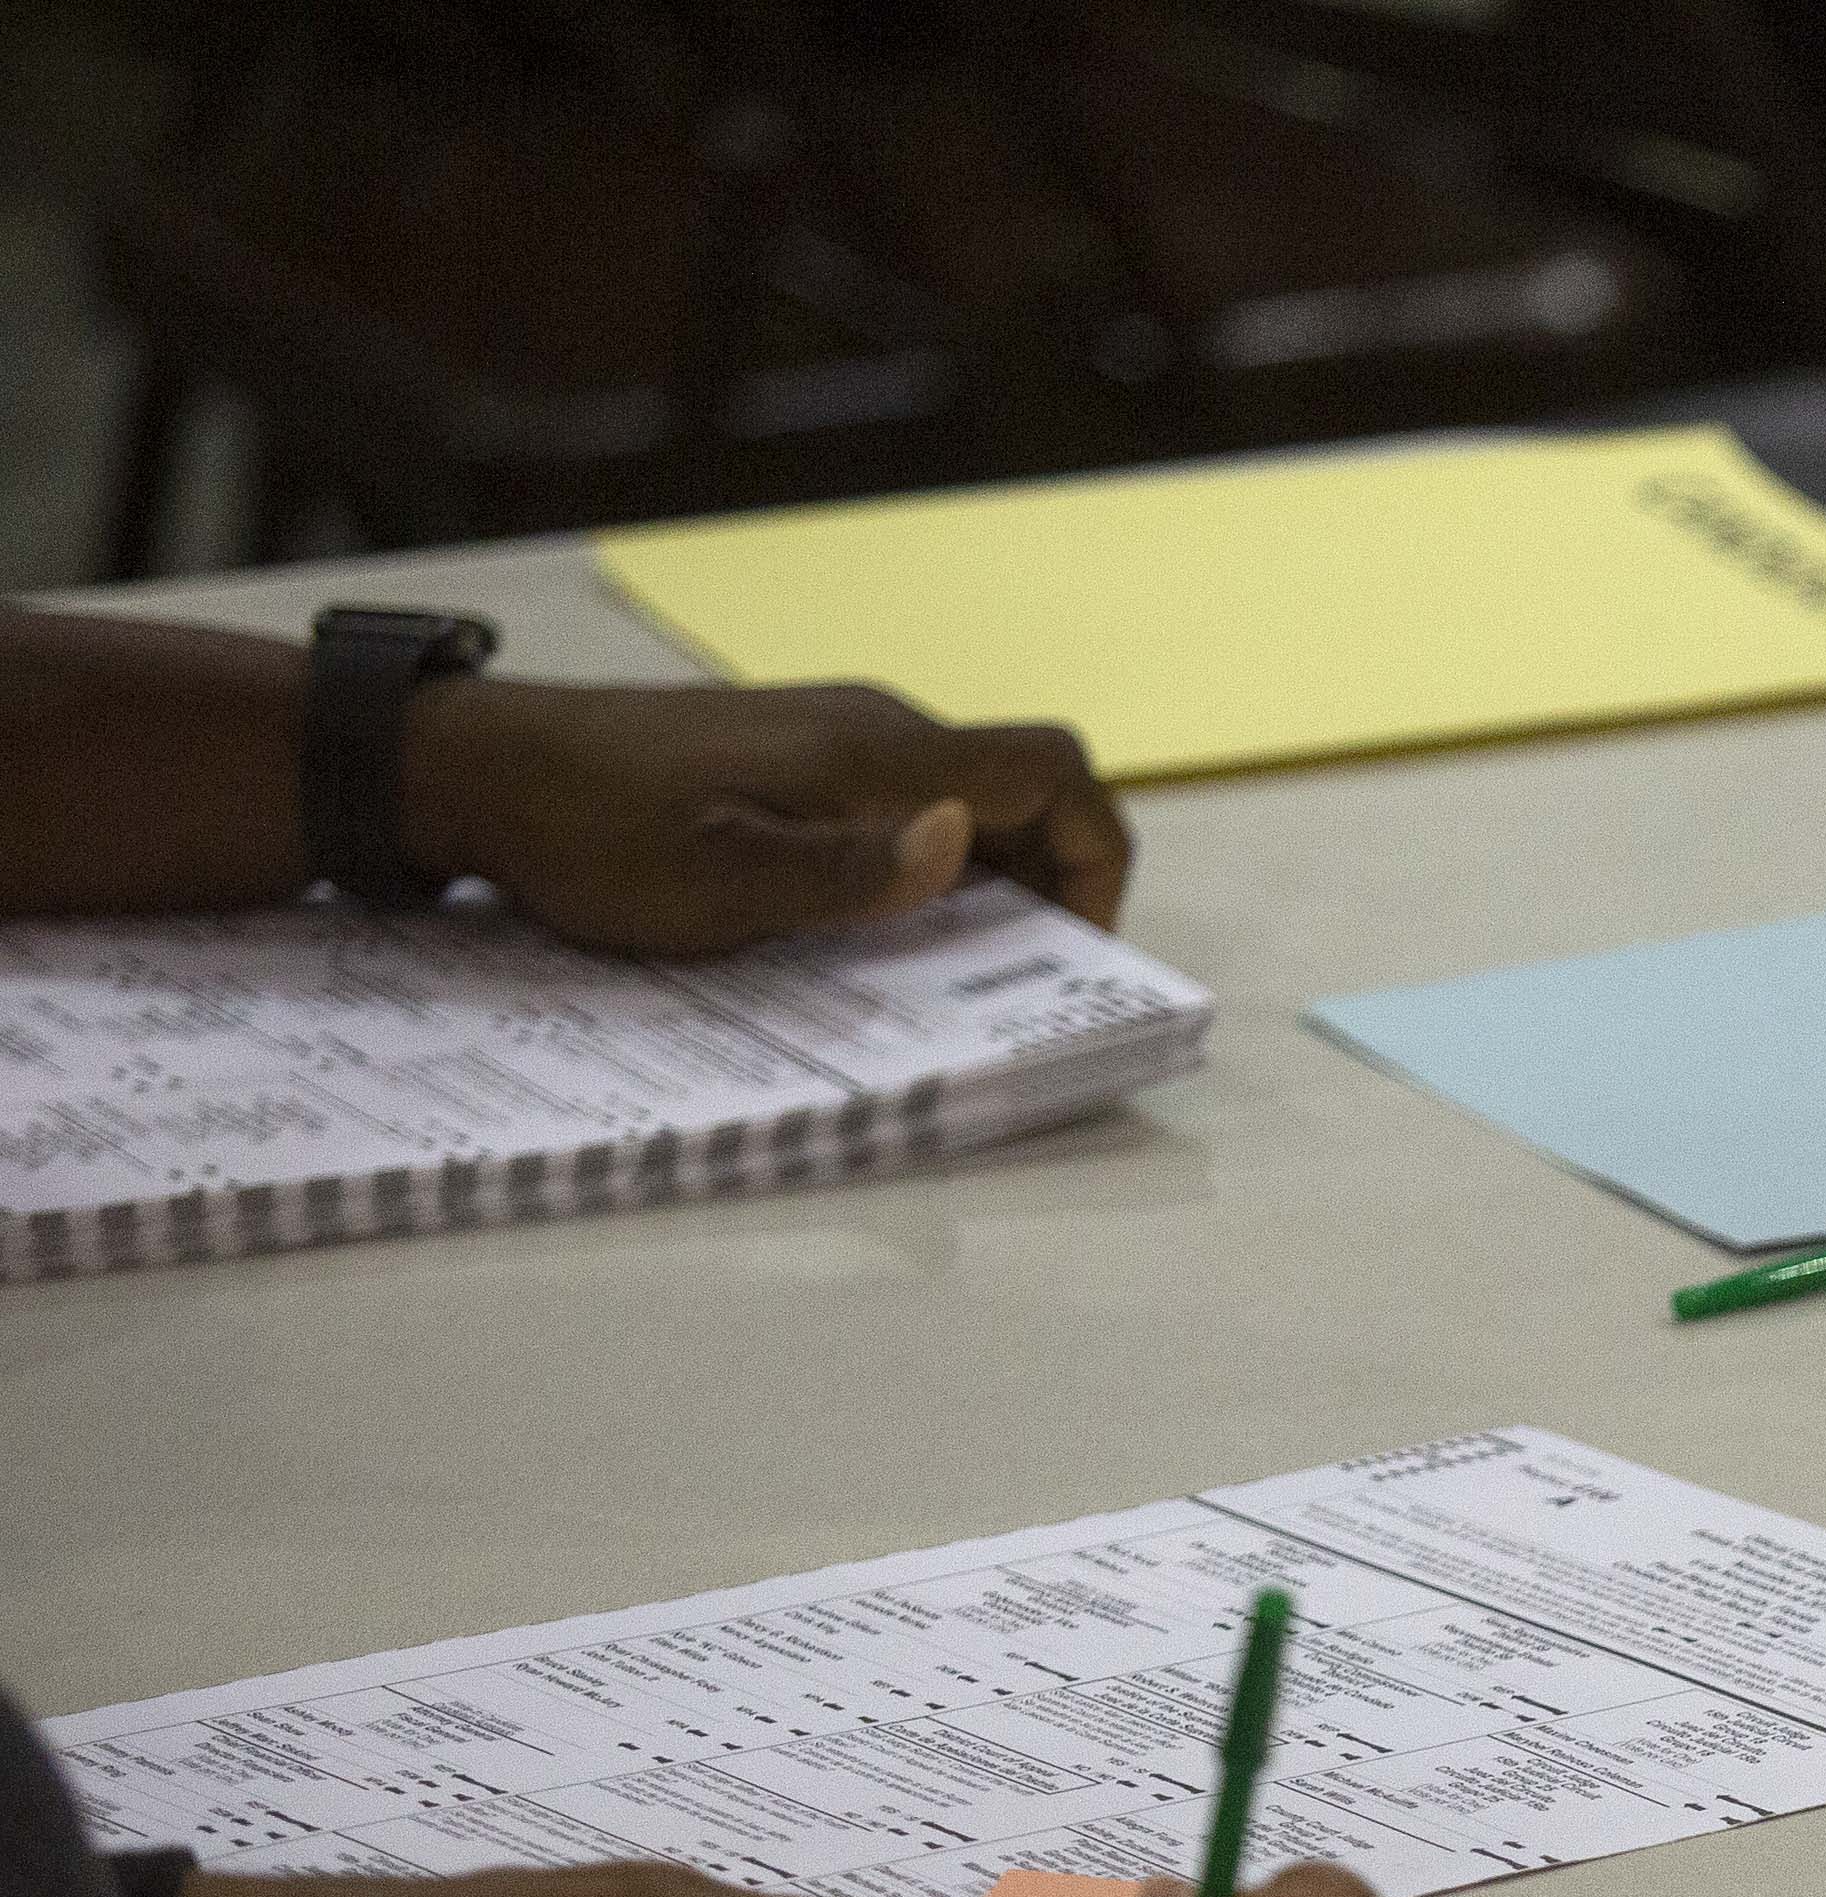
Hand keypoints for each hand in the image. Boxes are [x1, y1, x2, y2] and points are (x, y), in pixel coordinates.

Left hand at [400, 675, 1133, 958]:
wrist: (478, 766)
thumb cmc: (591, 832)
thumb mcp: (719, 880)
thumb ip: (851, 869)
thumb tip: (965, 840)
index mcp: (875, 754)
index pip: (1053, 770)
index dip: (1099, 856)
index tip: (1079, 950)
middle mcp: (874, 731)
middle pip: (1024, 791)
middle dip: (1052, 891)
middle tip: (1014, 988)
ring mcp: (834, 739)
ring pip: (966, 804)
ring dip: (987, 889)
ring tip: (940, 975)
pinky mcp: (794, 757)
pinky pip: (904, 809)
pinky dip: (927, 872)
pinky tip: (869, 934)